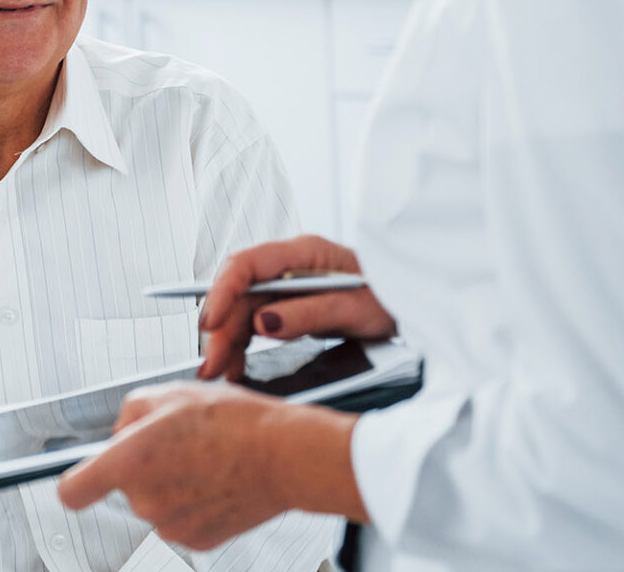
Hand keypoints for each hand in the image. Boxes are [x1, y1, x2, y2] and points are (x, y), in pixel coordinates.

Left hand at [56, 382, 363, 549]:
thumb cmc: (235, 422)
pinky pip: (180, 518)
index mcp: (129, 461)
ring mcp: (169, 526)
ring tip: (206, 457)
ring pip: (156, 500)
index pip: (72, 492)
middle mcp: (144, 500)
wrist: (285, 456)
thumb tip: (123, 430)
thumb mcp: (171, 392)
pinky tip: (216, 479)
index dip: (78, 482)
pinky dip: (194, 501)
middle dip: (145, 463)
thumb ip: (130, 411)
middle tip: (181, 440)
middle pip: (126, 484)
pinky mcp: (196, 540)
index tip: (85, 477)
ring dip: (172, 481)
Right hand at [199, 235, 396, 380]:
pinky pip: (256, 323)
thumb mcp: (354, 308)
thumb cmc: (390, 297)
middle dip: (221, 329)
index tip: (211, 323)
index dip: (222, 292)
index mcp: (303, 252)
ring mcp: (286, 286)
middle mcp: (288, 266)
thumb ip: (309, 313)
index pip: (246, 264)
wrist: (413, 303)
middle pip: (240, 293)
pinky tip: (238, 365)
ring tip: (220, 372)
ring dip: (228, 340)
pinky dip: (244, 344)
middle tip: (210, 365)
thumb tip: (264, 323)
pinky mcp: (289, 307)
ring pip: (243, 311)